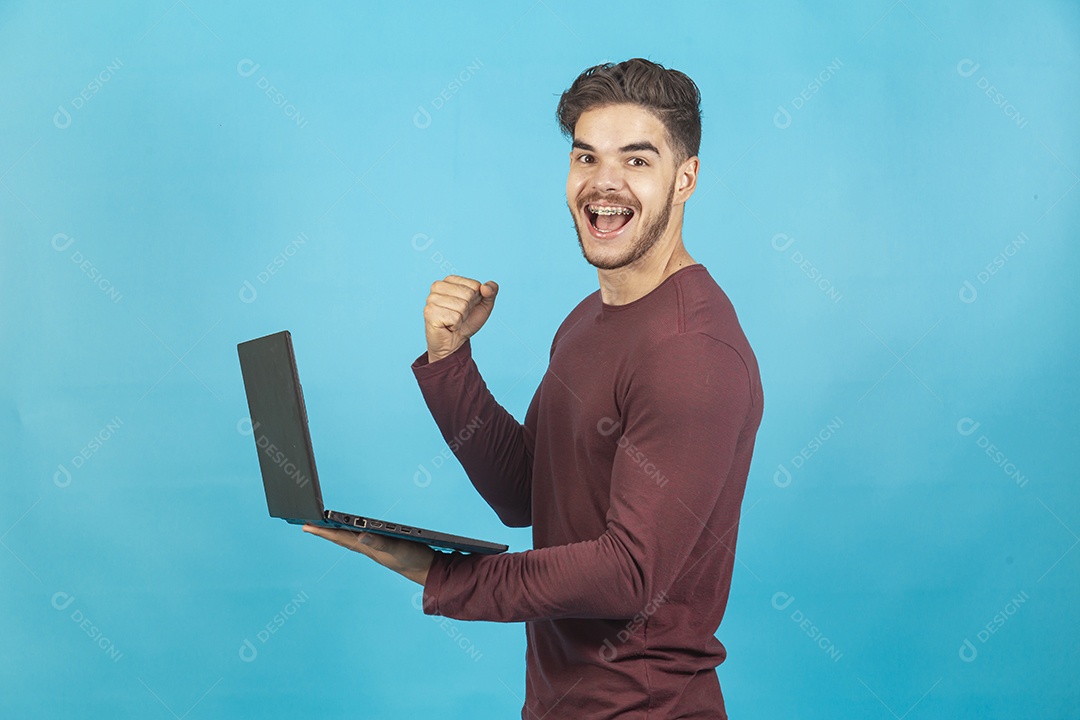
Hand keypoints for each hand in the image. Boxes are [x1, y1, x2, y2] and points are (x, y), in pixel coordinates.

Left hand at [302, 524, 434, 585]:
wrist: (429, 572)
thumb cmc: (413, 560)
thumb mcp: (397, 549)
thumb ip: (380, 542)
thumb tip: (360, 535)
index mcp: (368, 548)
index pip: (340, 537)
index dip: (323, 530)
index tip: (306, 525)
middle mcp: (368, 548)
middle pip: (340, 538)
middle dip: (324, 531)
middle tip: (307, 525)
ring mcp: (375, 549)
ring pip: (349, 539)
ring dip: (335, 532)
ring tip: (324, 527)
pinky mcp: (383, 547)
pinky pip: (361, 539)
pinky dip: (352, 534)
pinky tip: (352, 533)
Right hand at [423, 275, 498, 362]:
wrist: (453, 343)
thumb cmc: (466, 322)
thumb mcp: (484, 306)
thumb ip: (491, 292)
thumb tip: (486, 288)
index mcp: (450, 280)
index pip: (475, 285)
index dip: (476, 300)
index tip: (466, 307)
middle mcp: (438, 286)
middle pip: (468, 294)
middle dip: (468, 309)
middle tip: (459, 315)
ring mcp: (431, 299)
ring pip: (462, 306)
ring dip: (462, 318)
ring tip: (453, 321)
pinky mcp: (430, 312)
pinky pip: (454, 318)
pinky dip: (455, 325)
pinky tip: (448, 326)